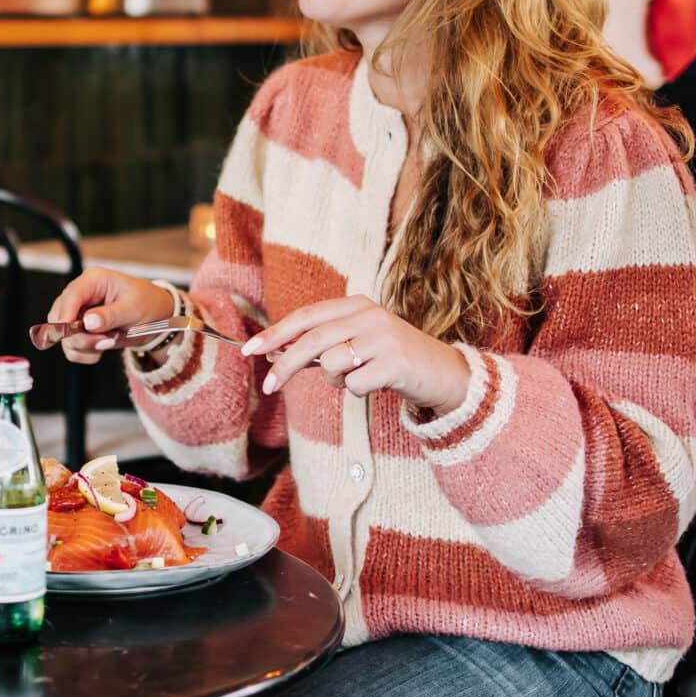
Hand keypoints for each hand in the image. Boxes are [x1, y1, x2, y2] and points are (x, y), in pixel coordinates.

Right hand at [44, 267, 175, 365]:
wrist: (156, 317)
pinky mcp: (80, 331)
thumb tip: (89, 322)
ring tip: (110, 341)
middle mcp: (81, 296)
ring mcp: (78, 314)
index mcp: (93, 281)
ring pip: (64, 337)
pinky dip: (86, 354)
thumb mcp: (134, 307)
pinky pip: (71, 348)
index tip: (70, 331)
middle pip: (61, 318)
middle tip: (104, 341)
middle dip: (80, 336)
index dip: (66, 315)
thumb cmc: (147, 303)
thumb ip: (111, 315)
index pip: (71, 296)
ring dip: (85, 346)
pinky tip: (103, 347)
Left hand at [241, 296, 470, 411]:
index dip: (275, 334)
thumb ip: (324, 343)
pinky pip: (354, 385)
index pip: (305, 317)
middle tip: (269, 386)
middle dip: (285, 365)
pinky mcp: (395, 363)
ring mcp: (383, 338)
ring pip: (331, 364)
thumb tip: (276, 353)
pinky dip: (357, 392)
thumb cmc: (393, 359)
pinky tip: (376, 385)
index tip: (249, 351)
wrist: (446, 373)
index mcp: (356, 304)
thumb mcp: (359, 341)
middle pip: (312, 341)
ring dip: (334, 381)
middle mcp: (369, 316)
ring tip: (356, 379)